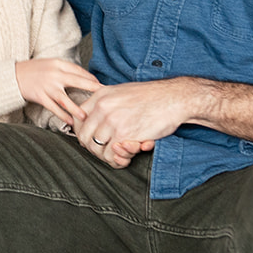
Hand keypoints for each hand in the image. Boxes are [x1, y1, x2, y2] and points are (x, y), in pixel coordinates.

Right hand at [14, 58, 100, 125]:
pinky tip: (70, 121)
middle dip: (91, 88)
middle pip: (76, 81)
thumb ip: (64, 69)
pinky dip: (62, 115)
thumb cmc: (33, 70)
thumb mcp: (49, 63)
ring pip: (64, 99)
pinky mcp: (40, 97)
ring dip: (76, 108)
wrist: (13, 76)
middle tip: (103, 95)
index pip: (78, 70)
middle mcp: (53, 74)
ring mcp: (46, 87)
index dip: (90, 78)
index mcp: (57, 64)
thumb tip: (83, 77)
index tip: (100, 85)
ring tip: (85, 116)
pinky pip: (53, 108)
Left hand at [73, 77, 252, 166]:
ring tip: (119, 155)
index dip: (82, 133)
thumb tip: (89, 119)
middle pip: (84, 137)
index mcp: (100, 96)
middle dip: (93, 149)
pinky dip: (119, 161)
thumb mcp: (121, 92)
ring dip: (107, 157)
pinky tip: (128, 157)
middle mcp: (102, 108)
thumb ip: (104, 103)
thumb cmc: (151, 97)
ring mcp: (113, 122)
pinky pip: (113, 156)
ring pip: (97, 149)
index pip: (77, 119)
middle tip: (106, 152)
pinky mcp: (125, 135)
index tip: (91, 139)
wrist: (175, 98)